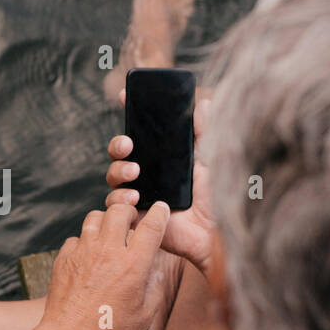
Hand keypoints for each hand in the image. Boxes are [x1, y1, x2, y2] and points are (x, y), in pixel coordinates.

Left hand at [40, 201, 171, 329]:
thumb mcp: (145, 314)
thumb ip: (154, 288)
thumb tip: (153, 271)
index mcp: (133, 264)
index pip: (152, 226)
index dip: (159, 213)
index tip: (160, 209)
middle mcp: (108, 252)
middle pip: (120, 210)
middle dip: (128, 210)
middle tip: (130, 220)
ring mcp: (83, 252)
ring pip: (95, 217)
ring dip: (105, 221)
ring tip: (108, 234)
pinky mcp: (64, 257)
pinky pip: (76, 238)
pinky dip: (84, 242)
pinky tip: (88, 256)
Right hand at [105, 91, 215, 277]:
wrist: (215, 232)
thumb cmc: (217, 197)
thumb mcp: (211, 159)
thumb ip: (204, 132)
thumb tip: (203, 101)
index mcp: (162, 158)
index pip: (141, 132)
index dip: (130, 113)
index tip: (125, 97)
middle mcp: (148, 174)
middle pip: (119, 153)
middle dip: (117, 145)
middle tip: (128, 144)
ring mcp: (139, 195)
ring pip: (112, 176)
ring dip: (118, 170)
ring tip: (134, 173)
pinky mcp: (135, 217)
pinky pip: (114, 205)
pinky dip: (120, 198)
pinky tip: (135, 197)